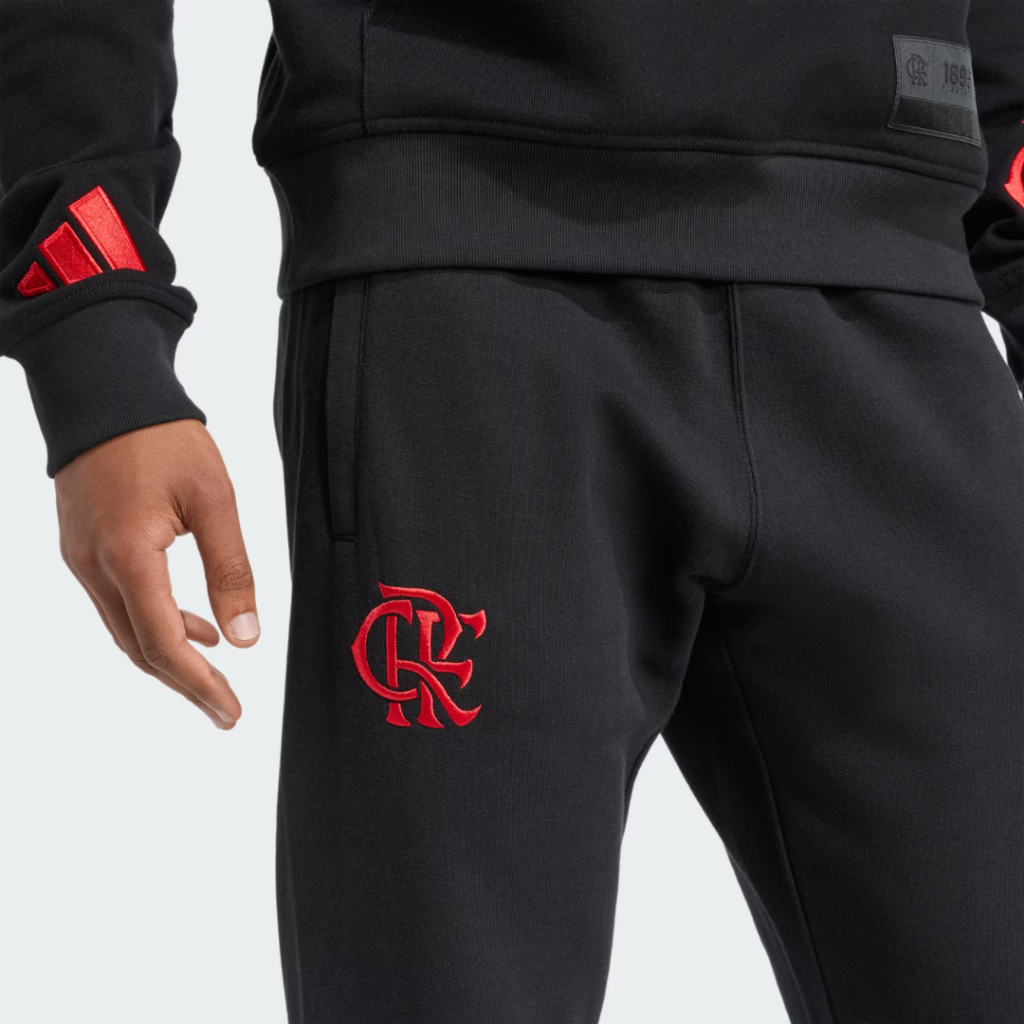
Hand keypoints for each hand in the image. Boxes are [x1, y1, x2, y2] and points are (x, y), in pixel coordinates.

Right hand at [55, 419, 258, 729]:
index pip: (162, 643)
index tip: (231, 712)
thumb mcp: (214, 498)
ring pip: (125, 629)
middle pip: (139, 648)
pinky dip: (153, 622)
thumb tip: (245, 637)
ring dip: (169, 654)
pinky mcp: (81, 546)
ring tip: (217, 666)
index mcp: (128, 556)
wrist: (105, 391)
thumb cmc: (162, 436)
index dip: (199, 684)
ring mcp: (81, 558)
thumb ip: (231, 569)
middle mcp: (93, 566)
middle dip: (185, 682)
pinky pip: (117, 602)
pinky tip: (191, 621)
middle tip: (226, 709)